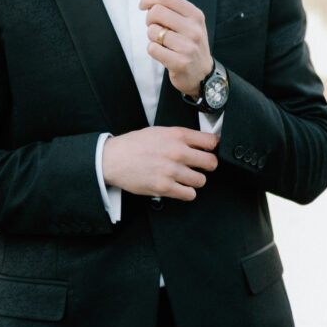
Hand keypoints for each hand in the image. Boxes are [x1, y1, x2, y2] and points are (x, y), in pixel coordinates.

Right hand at [102, 126, 218, 200]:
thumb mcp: (159, 132)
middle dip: (208, 166)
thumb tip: (200, 143)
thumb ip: (180, 137)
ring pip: (201, 181)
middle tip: (201, 167)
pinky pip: (189, 195)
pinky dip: (186, 192)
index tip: (210, 151)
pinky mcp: (165, 187)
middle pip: (211, 163)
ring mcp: (171, 171)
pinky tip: (179, 187)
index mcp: (177, 135)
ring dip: (195, 180)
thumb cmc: (134, 145)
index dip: (213, 147)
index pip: (211, 141)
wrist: (114, 158)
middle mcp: (177, 152)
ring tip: (185, 177)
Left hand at [140, 0, 212, 97]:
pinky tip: (163, 53)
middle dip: (149, 19)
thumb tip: (148, 3)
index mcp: (195, 15)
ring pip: (152, 31)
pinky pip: (152, 48)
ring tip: (163, 42)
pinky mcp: (180, 63)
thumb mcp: (189, 23)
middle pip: (156, 12)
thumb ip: (172, 10)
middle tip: (154, 27)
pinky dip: (153, 49)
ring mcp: (188, 47)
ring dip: (152, 37)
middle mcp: (194, 29)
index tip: (143, 6)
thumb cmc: (189, 44)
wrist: (203, 73)